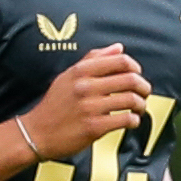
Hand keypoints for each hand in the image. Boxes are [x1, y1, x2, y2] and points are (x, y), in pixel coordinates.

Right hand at [22, 46, 150, 157]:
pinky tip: (131, 121)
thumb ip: (93, 59)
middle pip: (130, 79)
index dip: (135, 67)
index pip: (120, 61)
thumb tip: (118, 47)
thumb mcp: (68, 76)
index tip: (137, 74)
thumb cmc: (54, 105)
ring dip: (141, 104)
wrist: (36, 133)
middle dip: (143, 87)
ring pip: (131, 100)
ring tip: (138, 108)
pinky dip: (134, 120)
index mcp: (81, 71)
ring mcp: (90, 107)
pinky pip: (125, 120)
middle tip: (144, 92)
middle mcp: (86, 86)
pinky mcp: (94, 127)